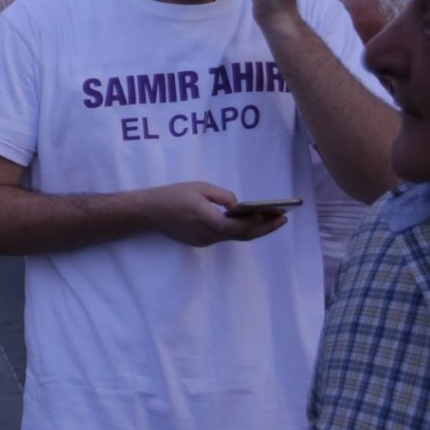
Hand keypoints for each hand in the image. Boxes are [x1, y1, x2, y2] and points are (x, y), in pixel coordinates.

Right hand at [139, 182, 289, 246]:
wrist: (147, 212)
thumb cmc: (172, 195)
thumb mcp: (199, 188)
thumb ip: (222, 196)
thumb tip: (239, 206)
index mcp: (207, 220)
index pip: (238, 227)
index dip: (259, 223)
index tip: (276, 214)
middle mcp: (208, 235)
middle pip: (242, 236)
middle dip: (264, 228)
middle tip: (282, 218)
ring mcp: (204, 240)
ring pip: (234, 237)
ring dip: (253, 229)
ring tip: (270, 218)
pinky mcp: (200, 241)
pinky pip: (224, 235)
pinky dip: (239, 229)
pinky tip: (248, 221)